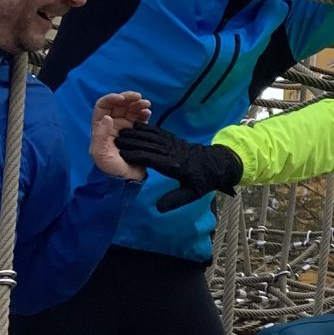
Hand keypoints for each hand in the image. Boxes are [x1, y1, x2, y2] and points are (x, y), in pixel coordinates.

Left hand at [88, 92, 149, 180]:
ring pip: (130, 109)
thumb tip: (108, 117)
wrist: (125, 179)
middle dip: (128, 98)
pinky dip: (144, 112)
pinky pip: (140, 117)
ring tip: (146, 105)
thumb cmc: (109, 167)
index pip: (103, 106)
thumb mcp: (100, 153)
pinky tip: (148, 113)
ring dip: (138, 104)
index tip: (122, 98)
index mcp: (100, 126)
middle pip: (119, 104)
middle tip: (139, 97)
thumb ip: (100, 136)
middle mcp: (112, 123)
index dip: (111, 98)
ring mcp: (125, 126)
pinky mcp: (136, 131)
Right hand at [114, 122, 243, 210]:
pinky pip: (159, 132)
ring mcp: (174, 144)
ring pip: (153, 136)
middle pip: (149, 145)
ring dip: (137, 133)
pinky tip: (137, 126)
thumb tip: (157, 208)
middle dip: (132, 142)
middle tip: (115, 140)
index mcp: (174, 165)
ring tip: (122, 132)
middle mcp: (172, 152)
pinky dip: (147, 128)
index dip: (135, 155)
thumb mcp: (192, 194)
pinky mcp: (175, 139)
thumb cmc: (203, 181)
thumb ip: (174, 200)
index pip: (151, 158)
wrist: (218, 165)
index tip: (121, 153)